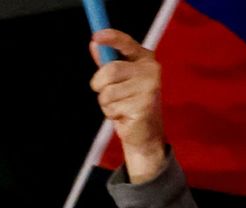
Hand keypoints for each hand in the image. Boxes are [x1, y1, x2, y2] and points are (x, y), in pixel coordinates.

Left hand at [90, 31, 164, 182]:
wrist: (144, 133)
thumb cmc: (129, 103)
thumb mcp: (118, 81)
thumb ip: (107, 62)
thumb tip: (94, 44)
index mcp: (145, 59)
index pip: (127, 44)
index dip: (111, 38)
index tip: (96, 36)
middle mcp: (151, 69)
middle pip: (110, 71)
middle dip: (99, 85)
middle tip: (107, 95)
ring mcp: (150, 87)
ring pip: (107, 91)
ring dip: (106, 103)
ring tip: (119, 107)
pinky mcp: (144, 105)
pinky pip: (112, 107)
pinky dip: (112, 114)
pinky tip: (124, 116)